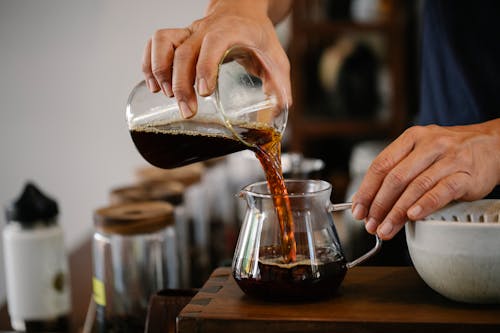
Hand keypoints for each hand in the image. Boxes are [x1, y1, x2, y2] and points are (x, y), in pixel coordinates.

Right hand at [141, 0, 290, 118]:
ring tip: (165, 96)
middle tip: (187, 111)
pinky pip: (155, 42)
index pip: (213, 43)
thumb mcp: (275, 57)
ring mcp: (189, 31)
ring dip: (159, 70)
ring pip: (163, 41)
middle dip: (181, 85)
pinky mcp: (179, 37)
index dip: (205, 67)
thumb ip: (279, 83)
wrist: (243, 10)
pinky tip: (153, 84)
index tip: (204, 93)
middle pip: (184, 52)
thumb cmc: (258, 36)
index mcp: (231, 30)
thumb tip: (282, 108)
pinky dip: (149, 63)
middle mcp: (205, 29)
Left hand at [352, 119, 499, 239]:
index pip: (381, 165)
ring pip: (416, 187)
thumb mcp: (420, 152)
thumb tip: (369, 201)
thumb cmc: (449, 152)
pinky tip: (412, 217)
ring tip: (386, 228)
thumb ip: (398, 171)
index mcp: (411, 138)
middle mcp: (429, 145)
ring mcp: (449, 159)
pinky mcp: (466, 175)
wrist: (493, 145)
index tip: (358, 209)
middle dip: (378, 205)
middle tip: (370, 224)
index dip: (366, 190)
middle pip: (395, 178)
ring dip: (397, 212)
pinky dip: (424, 205)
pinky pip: (441, 192)